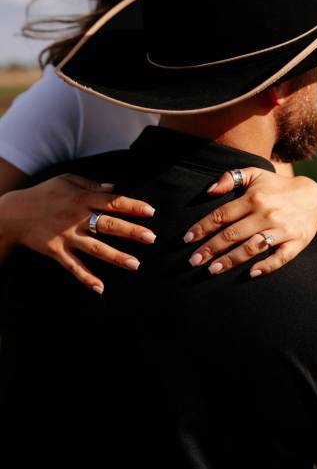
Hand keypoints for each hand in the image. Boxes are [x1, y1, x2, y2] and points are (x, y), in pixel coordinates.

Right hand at [0, 173, 155, 293]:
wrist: (14, 213)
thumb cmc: (44, 193)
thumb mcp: (67, 180)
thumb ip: (92, 184)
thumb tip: (115, 187)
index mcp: (82, 198)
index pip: (112, 202)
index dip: (133, 206)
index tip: (151, 211)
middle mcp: (76, 218)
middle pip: (108, 225)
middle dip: (131, 232)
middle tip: (151, 238)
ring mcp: (67, 236)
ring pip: (95, 248)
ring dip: (116, 257)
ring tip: (135, 264)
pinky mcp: (56, 251)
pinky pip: (73, 267)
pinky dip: (86, 278)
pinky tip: (100, 288)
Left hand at [183, 167, 316, 276]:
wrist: (313, 197)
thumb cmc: (276, 187)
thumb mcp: (255, 174)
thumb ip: (230, 178)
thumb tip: (208, 191)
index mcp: (253, 198)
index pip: (222, 215)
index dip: (203, 227)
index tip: (187, 239)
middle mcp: (266, 214)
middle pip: (233, 234)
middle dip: (211, 248)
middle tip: (193, 261)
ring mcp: (281, 230)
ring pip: (252, 247)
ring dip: (231, 259)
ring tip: (212, 270)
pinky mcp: (296, 243)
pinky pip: (280, 258)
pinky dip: (266, 266)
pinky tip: (250, 273)